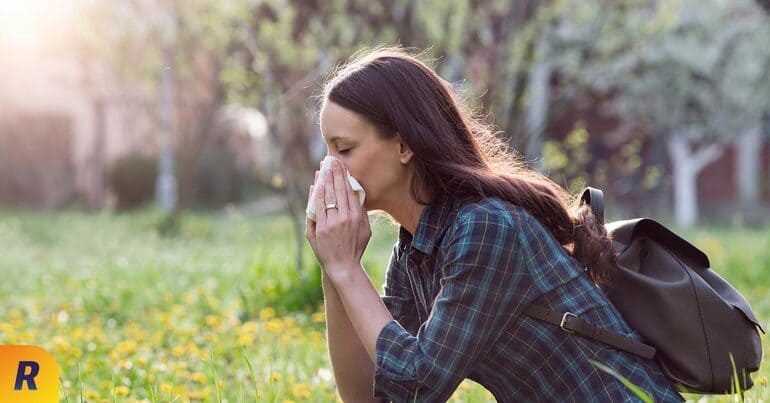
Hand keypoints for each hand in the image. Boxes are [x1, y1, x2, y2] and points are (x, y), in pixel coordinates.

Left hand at [305, 158, 371, 280]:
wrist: (343, 266)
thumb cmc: (355, 248)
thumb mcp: (366, 230)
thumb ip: (362, 212)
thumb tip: (358, 194)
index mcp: (357, 216)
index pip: (350, 191)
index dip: (345, 176)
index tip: (342, 165)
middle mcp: (345, 218)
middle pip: (339, 190)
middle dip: (335, 173)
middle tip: (331, 160)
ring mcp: (332, 223)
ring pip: (328, 196)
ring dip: (325, 180)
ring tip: (323, 168)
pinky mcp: (321, 228)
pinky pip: (318, 207)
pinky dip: (317, 194)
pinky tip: (317, 184)